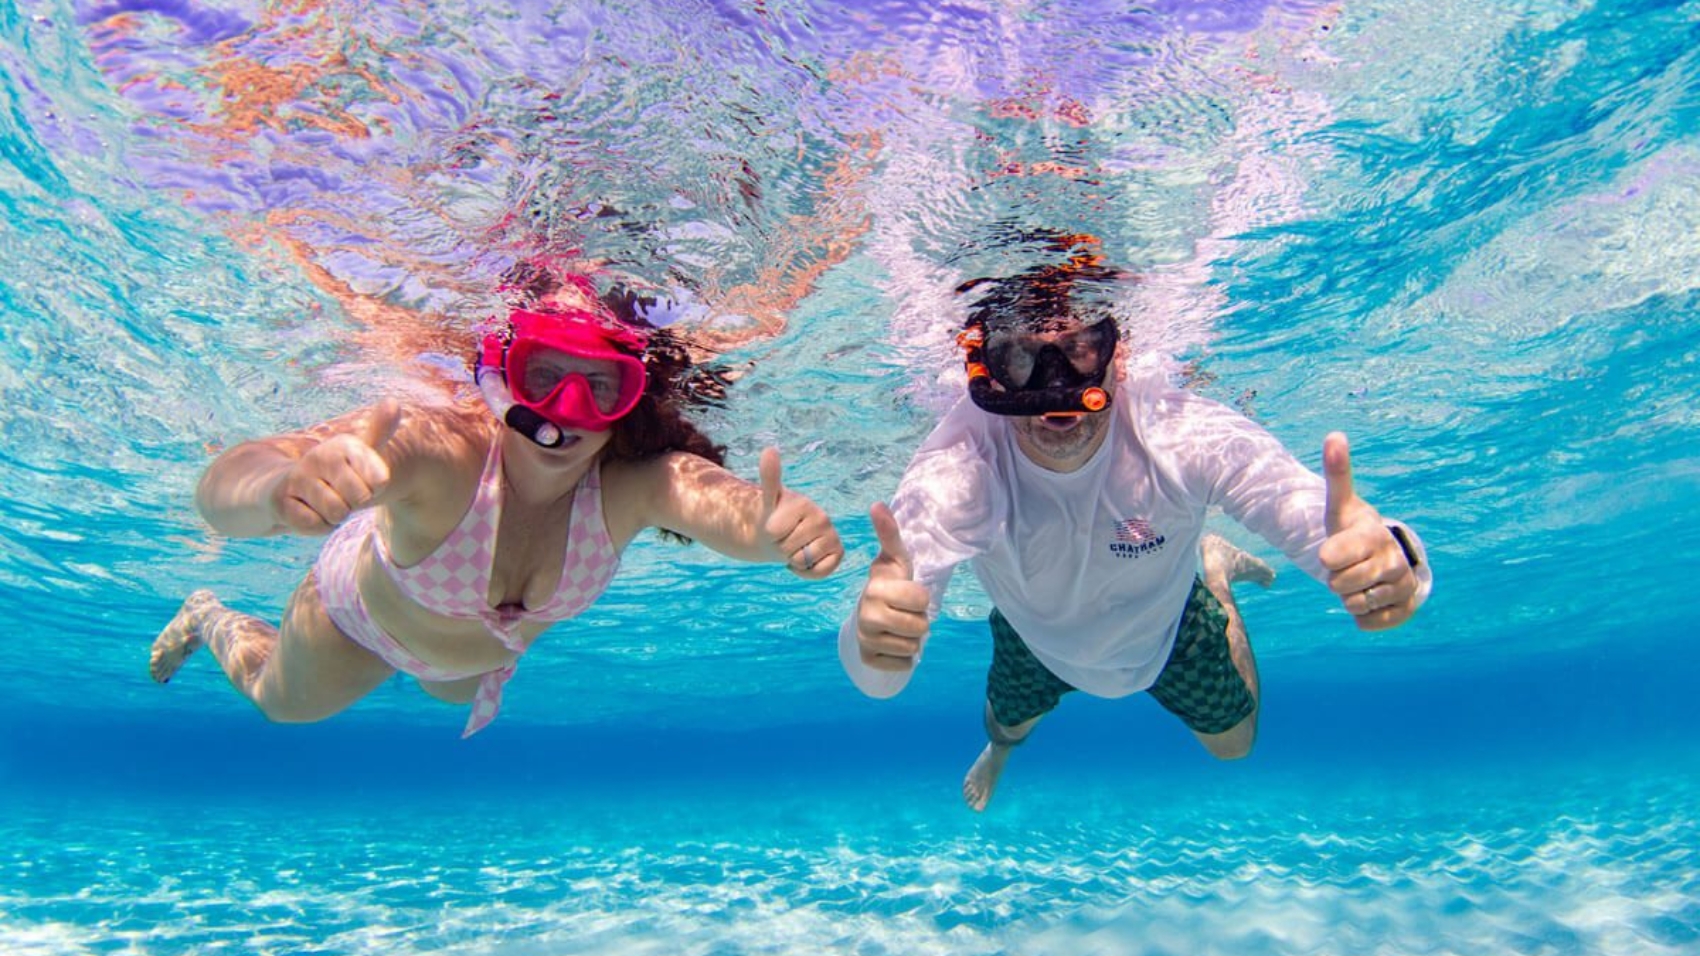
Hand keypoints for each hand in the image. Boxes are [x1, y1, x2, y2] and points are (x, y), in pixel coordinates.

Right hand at [270, 400, 399, 534]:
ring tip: (321, 503)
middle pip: (360, 499)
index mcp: (344, 443)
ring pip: (337, 513)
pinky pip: (315, 525)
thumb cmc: (331, 473)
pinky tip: (306, 512)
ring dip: (334, 517)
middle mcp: (320, 455)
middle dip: (353, 505)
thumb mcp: (357, 453)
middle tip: (338, 495)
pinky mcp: (280, 501)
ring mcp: (298, 477)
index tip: (358, 481)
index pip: (380, 481)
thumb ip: (378, 432)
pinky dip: (316, 526)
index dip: (373, 489)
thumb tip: (394, 402)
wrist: (282, 488)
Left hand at [759, 447, 842, 578]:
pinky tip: (804, 560)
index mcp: (805, 504)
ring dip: (793, 560)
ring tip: (794, 547)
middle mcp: (823, 518)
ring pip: (802, 561)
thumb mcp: (767, 500)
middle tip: (784, 538)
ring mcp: (833, 536)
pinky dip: (806, 572)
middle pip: (789, 549)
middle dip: (781, 548)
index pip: (775, 532)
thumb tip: (769, 449)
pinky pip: (819, 572)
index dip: (769, 535)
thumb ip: (769, 476)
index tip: (775, 527)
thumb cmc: (773, 518)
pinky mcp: (839, 553)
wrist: (779, 536)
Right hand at [855, 502, 931, 671]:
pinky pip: (903, 664)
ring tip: (899, 627)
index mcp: (875, 588)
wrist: (872, 615)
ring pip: (913, 647)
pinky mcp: (869, 659)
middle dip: (919, 621)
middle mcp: (866, 615)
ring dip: (912, 639)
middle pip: (920, 627)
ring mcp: (865, 639)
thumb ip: (889, 534)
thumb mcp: (896, 559)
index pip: (922, 599)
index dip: (922, 598)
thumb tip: (877, 505)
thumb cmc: (891, 584)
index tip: (908, 594)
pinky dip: (903, 657)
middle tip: (905, 613)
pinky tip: (892, 644)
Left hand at [1318, 431, 1418, 629]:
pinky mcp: (1405, 610)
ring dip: (1349, 597)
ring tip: (1358, 580)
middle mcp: (1393, 561)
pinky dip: (1362, 616)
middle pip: (1339, 586)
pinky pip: (1370, 624)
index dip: (1326, 557)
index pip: (1331, 557)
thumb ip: (1336, 473)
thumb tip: (1335, 435)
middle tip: (1346, 566)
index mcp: (1373, 535)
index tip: (1331, 551)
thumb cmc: (1353, 530)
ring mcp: (1402, 586)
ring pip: (1354, 605)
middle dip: (1335, 579)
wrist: (1382, 557)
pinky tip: (1369, 598)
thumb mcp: (1340, 505)